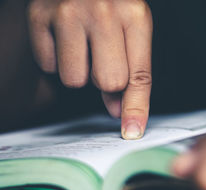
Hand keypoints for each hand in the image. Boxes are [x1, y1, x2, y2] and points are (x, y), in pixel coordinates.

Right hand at [28, 0, 152, 138]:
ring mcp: (67, 12)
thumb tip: (120, 113)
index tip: (131, 131)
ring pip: (75, 80)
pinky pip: (49, 66)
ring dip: (79, 72)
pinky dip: (56, 59)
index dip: (136, 107)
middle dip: (106, 81)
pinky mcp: (38, 16)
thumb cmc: (111, 3)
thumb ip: (131, 70)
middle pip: (109, 82)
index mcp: (135, 15)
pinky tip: (63, 38)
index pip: (139, 75)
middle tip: (103, 58)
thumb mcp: (132, 28)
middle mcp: (102, 12)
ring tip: (82, 45)